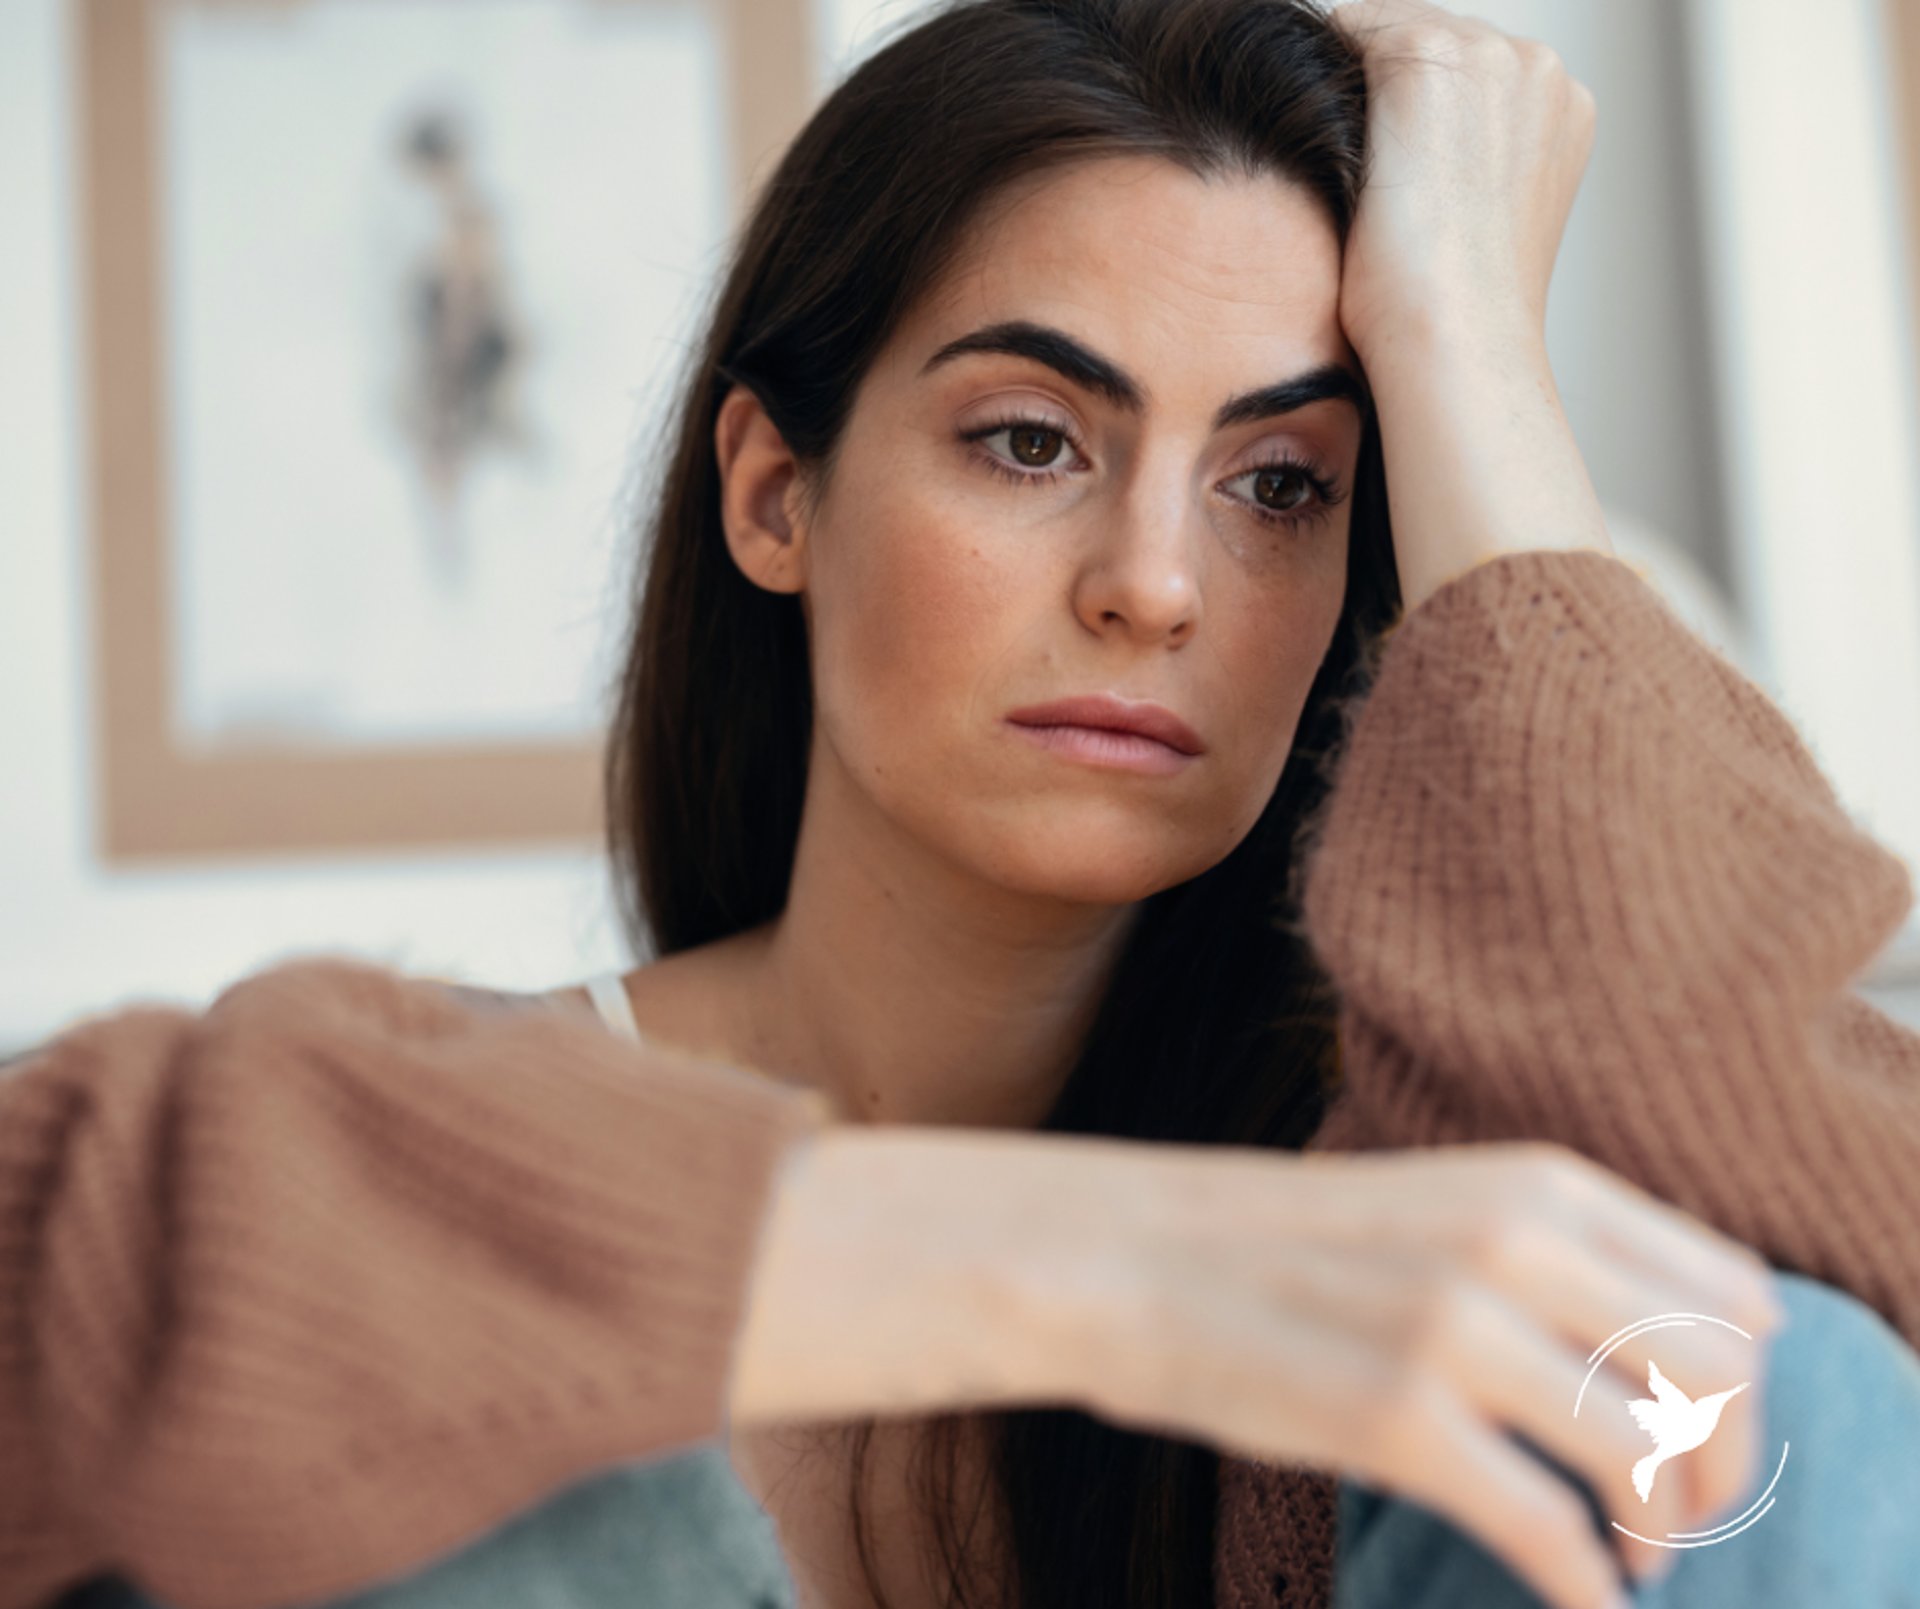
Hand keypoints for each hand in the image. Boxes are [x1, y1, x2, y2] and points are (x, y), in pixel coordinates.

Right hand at [731, 1128, 1784, 1608]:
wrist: (1120, 1255)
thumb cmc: (1277, 1243)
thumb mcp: (1435, 1206)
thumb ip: (1553, 1252)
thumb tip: (1681, 1349)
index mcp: (1534, 1182)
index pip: (1733, 1292)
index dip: (1743, 1387)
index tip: (1699, 1435)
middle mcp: (1512, 1241)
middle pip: (1718, 1378)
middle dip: (1724, 1468)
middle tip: (1674, 1514)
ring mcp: (1454, 1328)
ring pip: (1654, 1457)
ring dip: (1664, 1532)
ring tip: (1626, 1556)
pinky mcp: (1394, 1419)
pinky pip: (1553, 1531)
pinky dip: (1589, 1587)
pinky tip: (1578, 1602)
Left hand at [1327, 0, 1596, 361]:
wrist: (1453, 337)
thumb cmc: (1459, 313)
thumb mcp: (1487, 224)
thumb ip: (1471, 165)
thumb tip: (1415, 156)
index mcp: (1565, 108)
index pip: (1473, 69)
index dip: (1418, 112)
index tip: (1391, 162)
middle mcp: (1537, 67)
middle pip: (1435, 39)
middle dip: (1391, 92)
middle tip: (1364, 170)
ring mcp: (1485, 53)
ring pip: (1392, 30)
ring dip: (1358, 85)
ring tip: (1344, 165)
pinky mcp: (1423, 56)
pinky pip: (1351, 29)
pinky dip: (1326, 74)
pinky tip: (1317, 135)